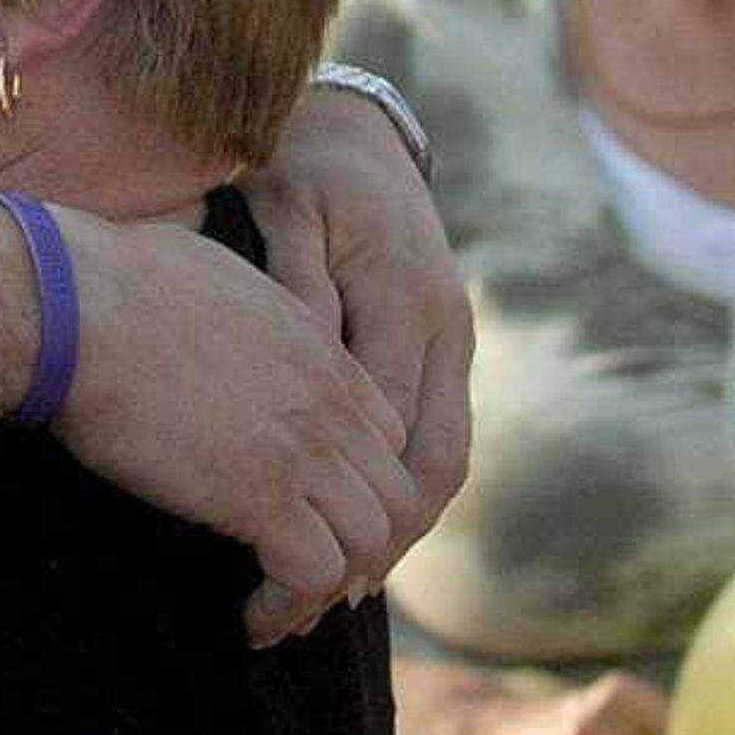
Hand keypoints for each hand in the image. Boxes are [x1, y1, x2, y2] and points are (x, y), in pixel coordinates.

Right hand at [51, 205, 411, 646]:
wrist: (77, 305)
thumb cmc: (112, 280)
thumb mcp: (208, 270)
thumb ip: (236, 298)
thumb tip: (204, 270)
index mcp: (318, 348)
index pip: (387, 434)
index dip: (358, 484)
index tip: (313, 515)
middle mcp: (327, 401)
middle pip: (393, 495)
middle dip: (357, 545)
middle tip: (301, 578)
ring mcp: (303, 449)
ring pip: (370, 541)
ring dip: (328, 585)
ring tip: (279, 609)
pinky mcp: (263, 496)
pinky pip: (314, 574)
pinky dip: (290, 605)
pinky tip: (253, 616)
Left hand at [248, 83, 475, 591]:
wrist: (354, 129)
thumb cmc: (301, 166)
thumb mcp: (284, 208)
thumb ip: (292, 284)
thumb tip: (301, 361)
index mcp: (405, 298)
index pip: (390, 427)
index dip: (350, 501)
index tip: (295, 556)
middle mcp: (444, 328)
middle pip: (432, 465)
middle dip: (383, 541)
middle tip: (317, 604)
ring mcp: (451, 340)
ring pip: (442, 461)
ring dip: (400, 530)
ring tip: (338, 592)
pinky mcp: (440, 348)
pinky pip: (435, 439)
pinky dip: (402, 495)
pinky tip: (358, 534)